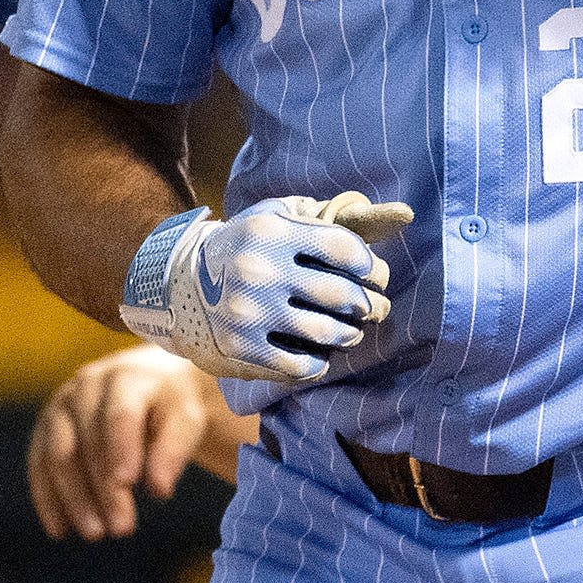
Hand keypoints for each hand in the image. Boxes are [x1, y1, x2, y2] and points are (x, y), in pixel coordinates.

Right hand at [29, 344, 258, 540]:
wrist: (148, 382)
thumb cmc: (171, 406)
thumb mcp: (186, 420)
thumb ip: (174, 450)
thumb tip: (159, 490)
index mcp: (127, 377)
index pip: (120, 415)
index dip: (122, 449)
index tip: (128, 484)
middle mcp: (88, 384)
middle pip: (90, 440)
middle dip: (104, 488)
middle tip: (122, 528)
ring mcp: (62, 404)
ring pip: (59, 454)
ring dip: (74, 497)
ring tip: (95, 534)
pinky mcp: (46, 426)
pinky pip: (39, 464)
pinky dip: (48, 498)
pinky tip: (60, 530)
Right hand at [117, 191, 414, 382]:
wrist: (178, 286)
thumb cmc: (246, 246)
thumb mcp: (278, 217)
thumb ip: (334, 216)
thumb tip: (405, 216)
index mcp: (272, 231)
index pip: (343, 249)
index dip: (369, 266)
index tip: (372, 274)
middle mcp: (260, 270)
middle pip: (342, 294)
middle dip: (369, 304)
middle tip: (372, 308)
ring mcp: (250, 313)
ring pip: (328, 333)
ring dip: (349, 334)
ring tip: (349, 330)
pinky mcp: (243, 350)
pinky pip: (302, 366)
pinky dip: (320, 362)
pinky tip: (321, 353)